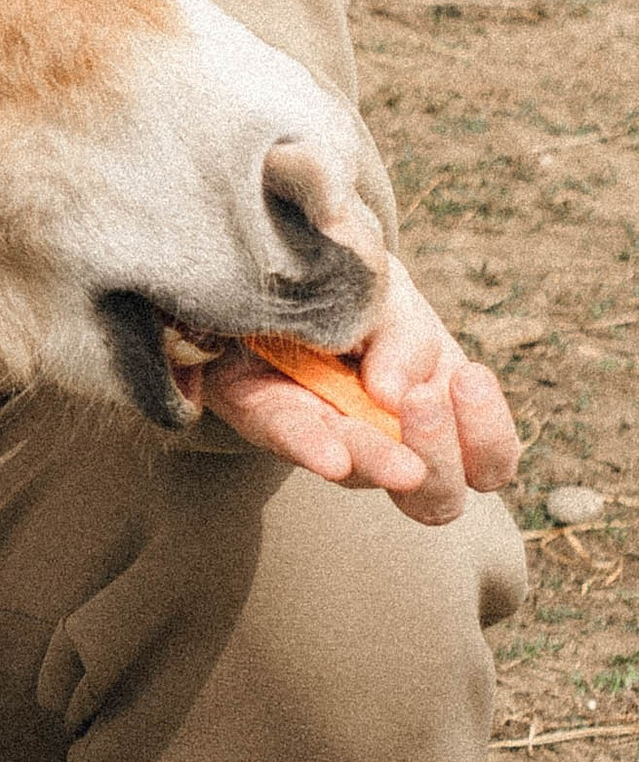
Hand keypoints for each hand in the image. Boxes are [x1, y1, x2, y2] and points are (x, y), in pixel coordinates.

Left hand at [199, 255, 519, 525]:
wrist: (280, 267)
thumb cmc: (359, 295)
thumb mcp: (396, 300)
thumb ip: (408, 339)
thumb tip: (395, 394)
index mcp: (443, 414)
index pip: (488, 459)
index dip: (488, 435)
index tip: (471, 379)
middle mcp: (392, 445)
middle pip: (439, 495)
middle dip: (440, 454)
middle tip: (423, 401)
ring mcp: (332, 439)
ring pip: (363, 473)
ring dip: (378, 453)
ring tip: (384, 408)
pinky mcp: (271, 419)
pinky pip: (292, 440)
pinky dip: (312, 446)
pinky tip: (331, 455)